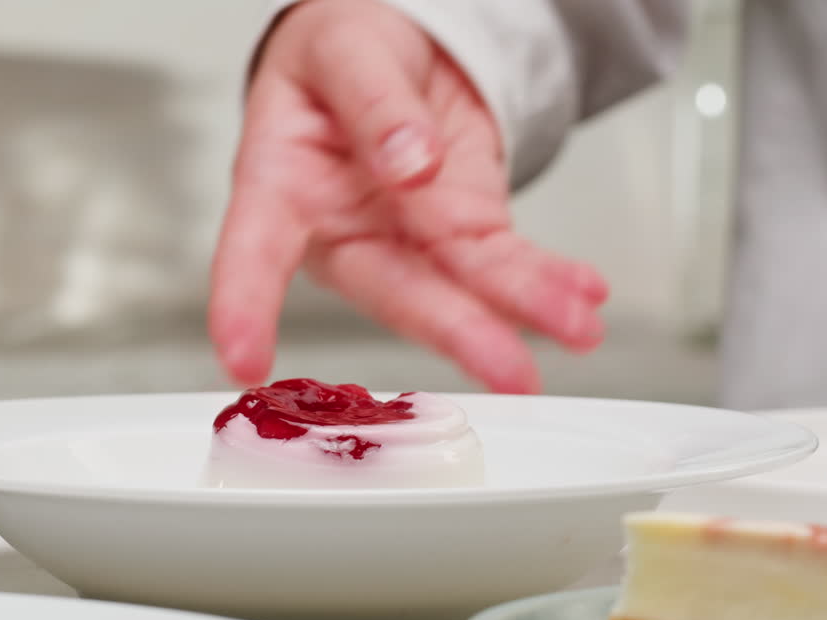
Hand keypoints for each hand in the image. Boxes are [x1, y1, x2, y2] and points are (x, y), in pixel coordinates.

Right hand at [209, 0, 607, 393]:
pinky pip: (504, 264)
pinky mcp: (460, 232)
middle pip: (392, 288)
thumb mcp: (343, 48)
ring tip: (575, 325)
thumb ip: (372, 102)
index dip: (244, 307)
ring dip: (521, 311)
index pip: (254, 250)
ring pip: (460, 287)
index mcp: (283, 184)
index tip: (245, 360)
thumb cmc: (337, 53)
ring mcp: (405, 241)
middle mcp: (343, 231)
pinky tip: (581, 294)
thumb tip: (408, 162)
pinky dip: (547, 281)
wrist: (391, 49)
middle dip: (455, 327)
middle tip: (503, 364)